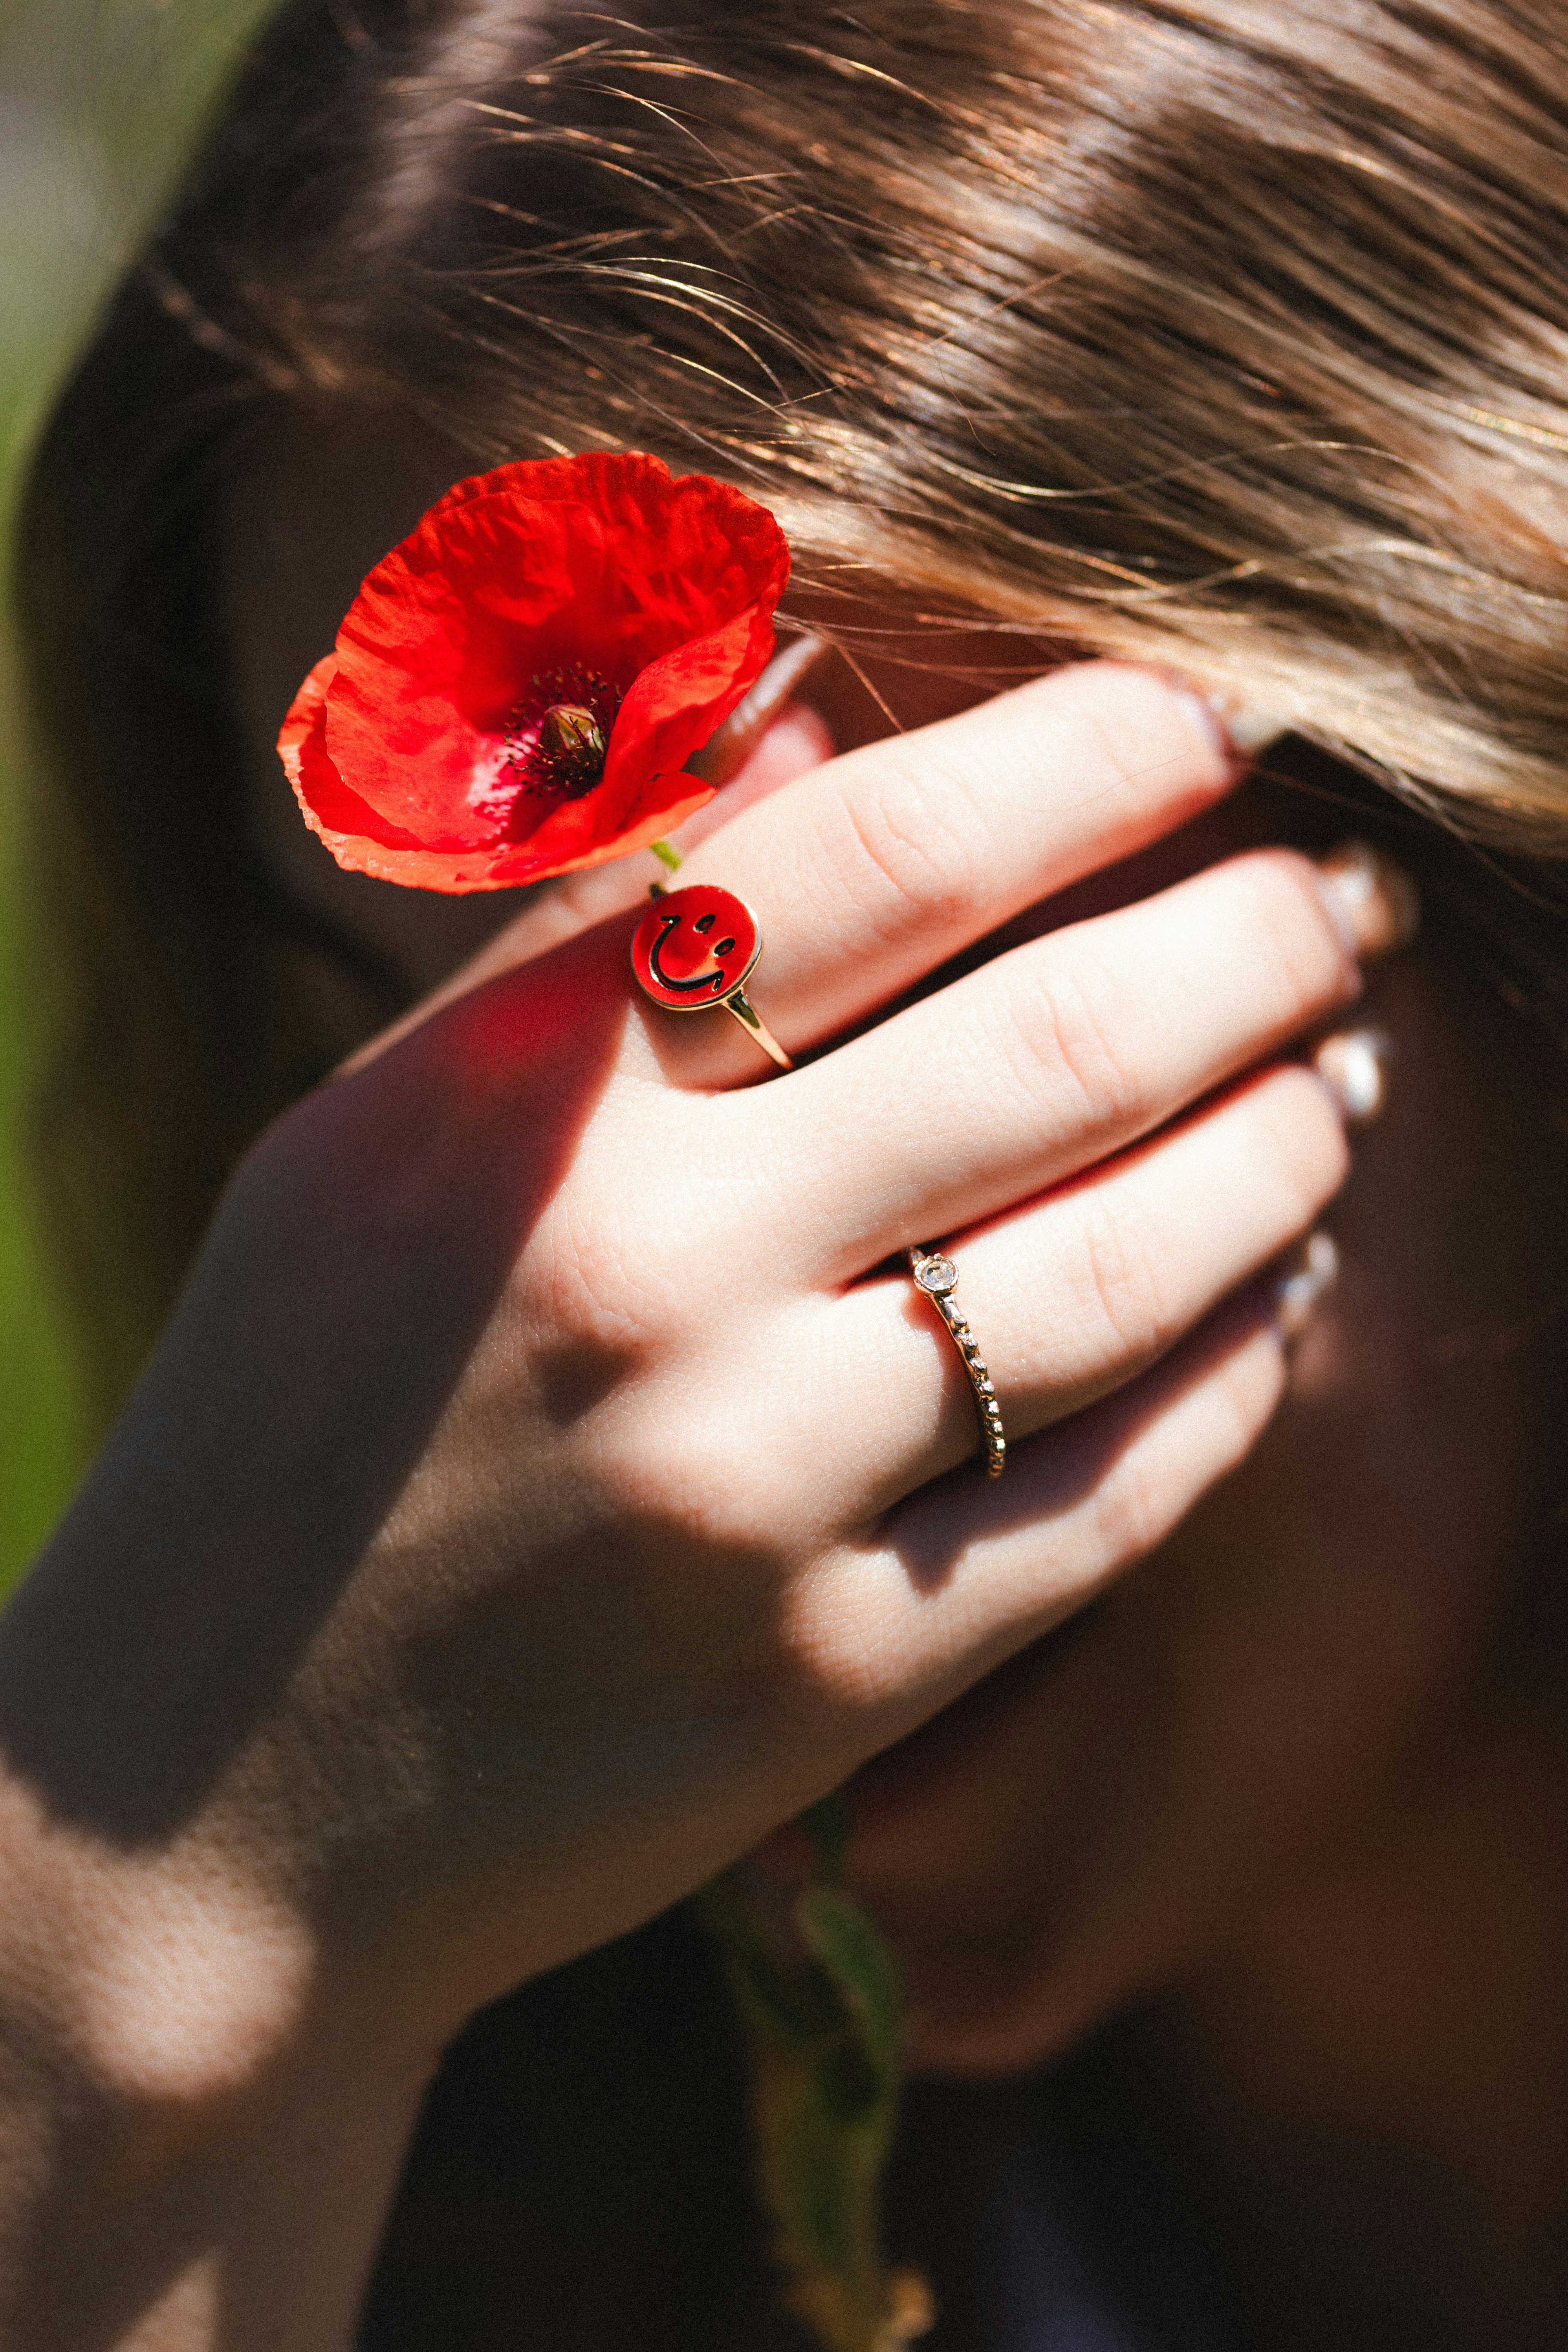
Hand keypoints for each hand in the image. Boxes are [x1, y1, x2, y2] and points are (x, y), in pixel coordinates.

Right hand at [0, 663, 1383, 2342]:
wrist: (209, 1785)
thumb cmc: (298, 1410)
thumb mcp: (388, 1134)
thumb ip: (588, 928)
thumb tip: (803, 713)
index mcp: (523, 1115)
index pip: (872, 859)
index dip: (1081, 760)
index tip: (1207, 719)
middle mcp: (651, 1286)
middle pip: (1055, 1049)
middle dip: (1253, 943)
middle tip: (1337, 899)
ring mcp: (752, 1497)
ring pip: (1133, 1272)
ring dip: (1283, 1149)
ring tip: (1337, 1082)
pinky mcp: (834, 1679)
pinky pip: (1118, 1492)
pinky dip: (1237, 1370)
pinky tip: (1280, 1294)